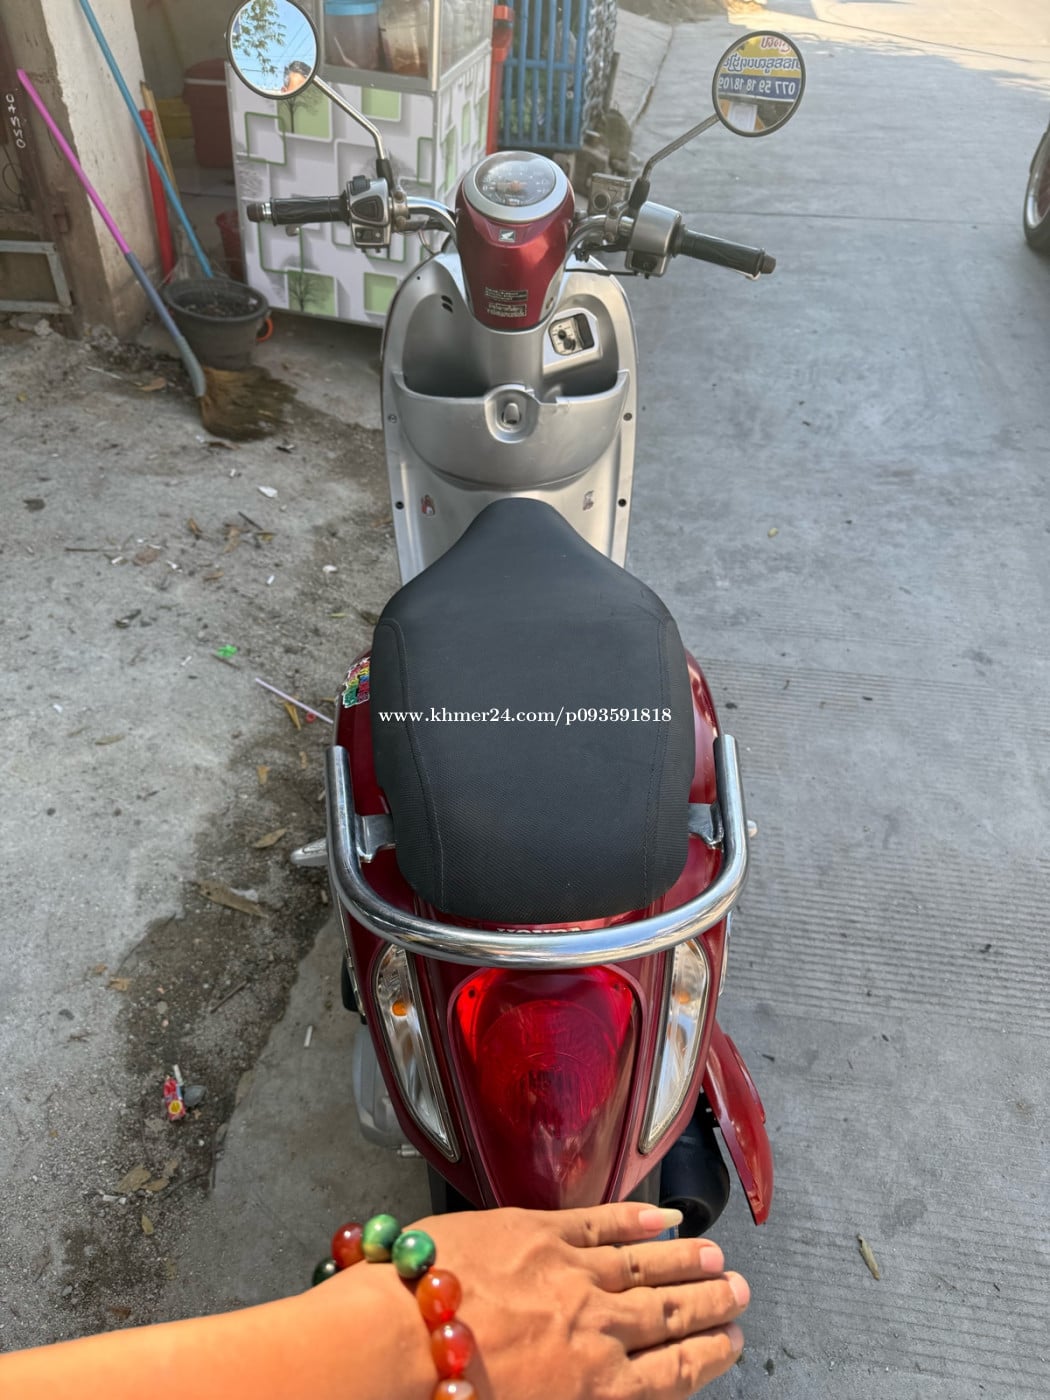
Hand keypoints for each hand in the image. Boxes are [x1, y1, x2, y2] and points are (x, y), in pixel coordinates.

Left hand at [315, 1202, 747, 1399]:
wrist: (398, 1342)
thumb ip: (581, 1398)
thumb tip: (608, 1390)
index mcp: (597, 1391)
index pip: (673, 1372)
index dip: (709, 1354)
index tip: (732, 1342)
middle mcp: (597, 1330)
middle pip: (670, 1313)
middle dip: (710, 1302)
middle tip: (739, 1289)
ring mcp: (570, 1275)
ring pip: (645, 1264)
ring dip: (685, 1258)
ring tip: (715, 1253)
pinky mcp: (537, 1233)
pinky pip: (600, 1223)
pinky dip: (635, 1219)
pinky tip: (661, 1216)